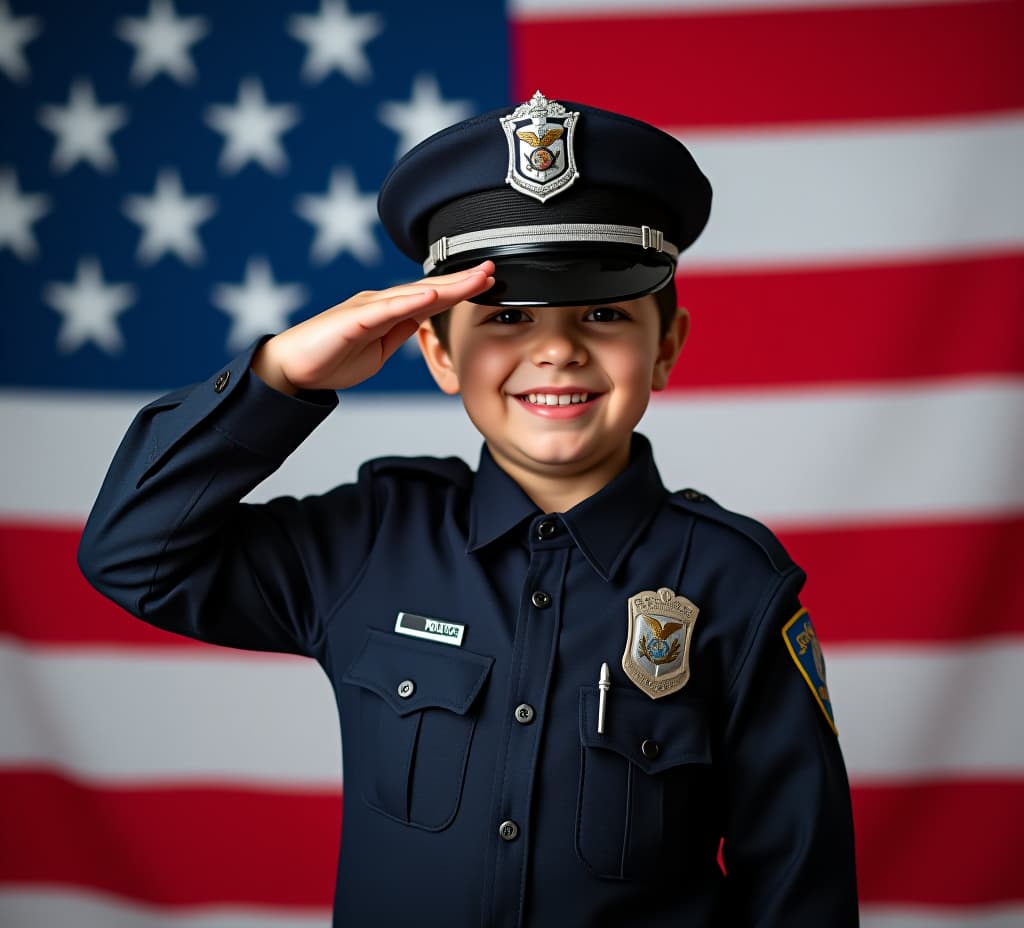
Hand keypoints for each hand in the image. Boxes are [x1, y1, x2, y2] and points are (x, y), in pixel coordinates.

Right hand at [251, 262, 494, 393]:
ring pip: (413, 293)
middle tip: (493, 270)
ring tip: (474, 279)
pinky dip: (410, 302)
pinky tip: (431, 296)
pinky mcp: (352, 319)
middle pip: (428, 289)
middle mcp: (380, 302)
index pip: (432, 298)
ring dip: (446, 286)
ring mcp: (366, 307)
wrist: (292, 369)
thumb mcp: (379, 350)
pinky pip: (386, 309)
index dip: (461, 290)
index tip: (489, 283)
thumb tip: (422, 319)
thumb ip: (400, 331)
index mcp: (388, 311)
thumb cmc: (331, 359)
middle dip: (463, 280)